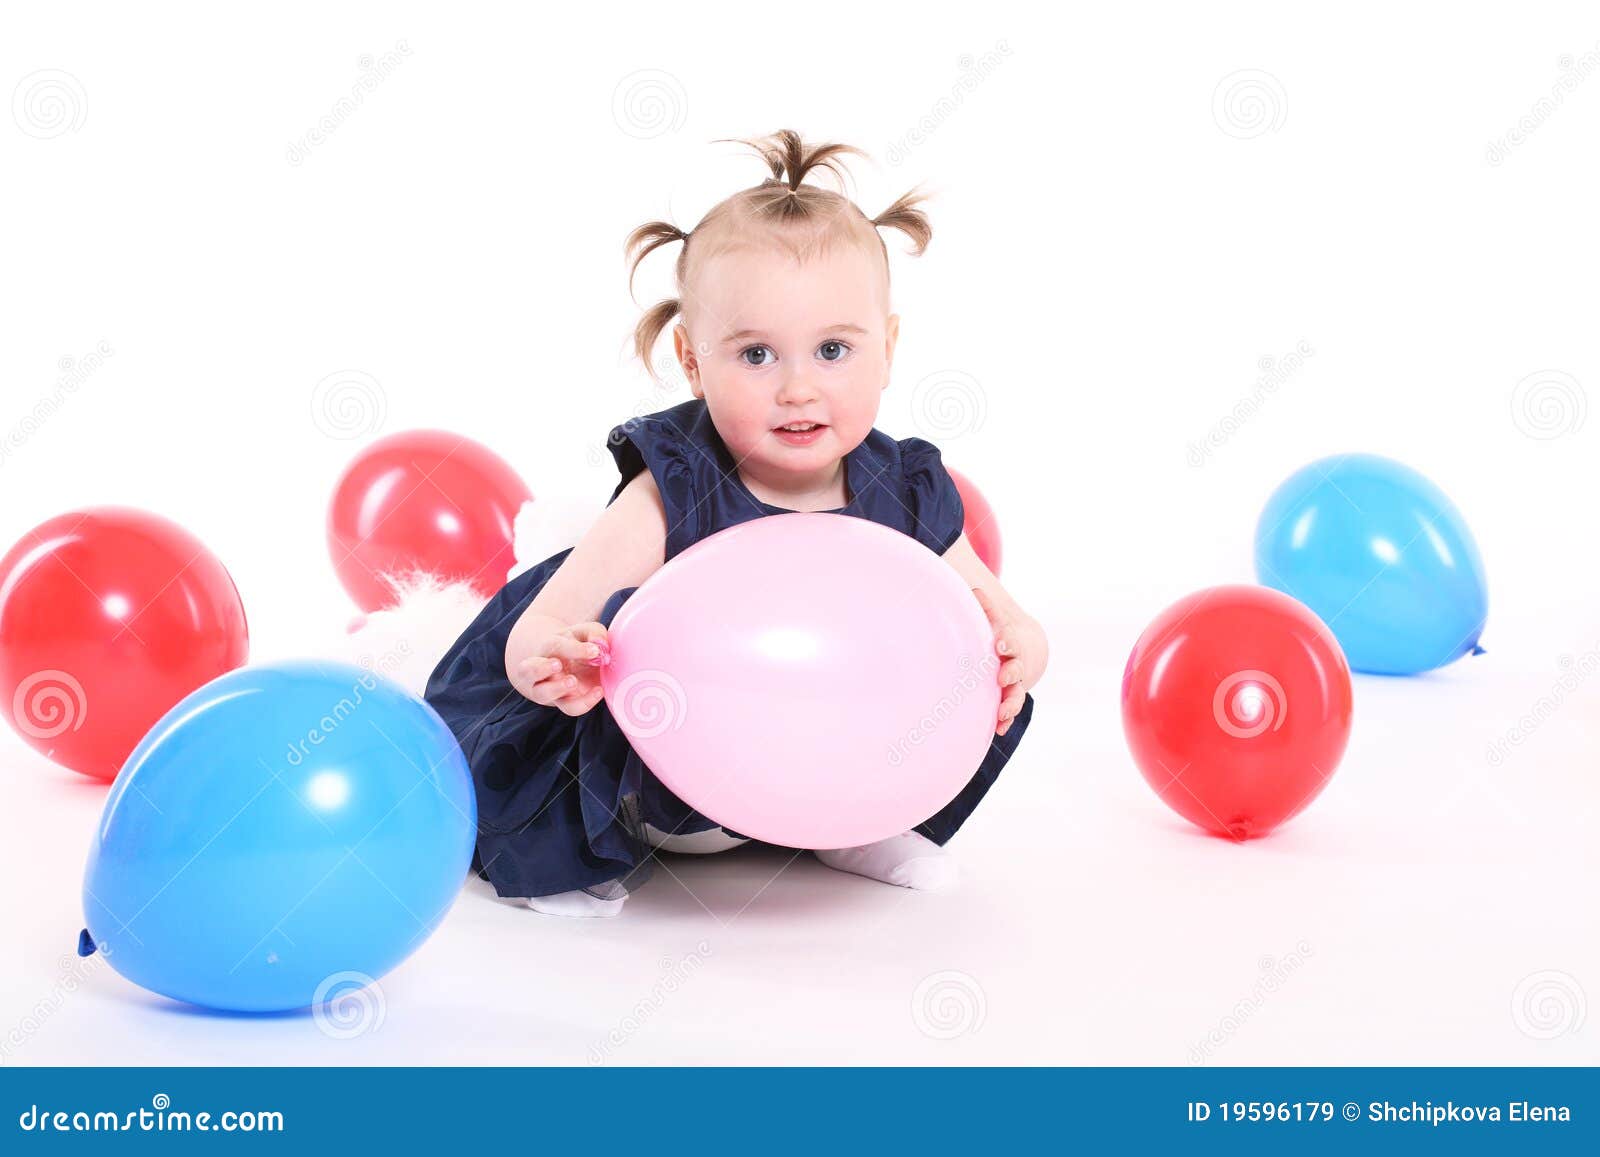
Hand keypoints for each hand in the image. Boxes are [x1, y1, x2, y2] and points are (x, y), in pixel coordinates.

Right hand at [512, 621, 609, 715]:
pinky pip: (569, 707)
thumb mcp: (585, 633)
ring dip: (555, 689)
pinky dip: (583, 703)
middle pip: (529, 671)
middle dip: (541, 668)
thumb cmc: (578, 644)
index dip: (575, 649)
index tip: (595, 650)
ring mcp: (549, 689)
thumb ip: (594, 634)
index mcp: (548, 648)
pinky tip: (599, 691)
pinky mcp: (565, 702)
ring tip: (573, 682)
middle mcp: (542, 670)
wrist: (570, 664)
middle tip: (558, 665)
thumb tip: (600, 644)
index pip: (555, 647)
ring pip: (542, 694)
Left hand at [971, 586, 1028, 736]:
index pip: (1011, 641)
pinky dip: (1005, 721)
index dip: (1007, 642)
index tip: (999, 644)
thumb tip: (975, 590)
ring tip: (1001, 713)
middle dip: (1011, 674)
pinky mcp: (1007, 700)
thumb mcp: (994, 620)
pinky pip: (1008, 712)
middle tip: (1002, 677)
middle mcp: (1015, 666)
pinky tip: (997, 729)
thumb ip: (986, 608)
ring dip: (1010, 704)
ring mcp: (1013, 685)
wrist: (1021, 653)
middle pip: (1016, 670)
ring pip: (1015, 696)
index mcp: (1010, 644)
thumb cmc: (999, 635)